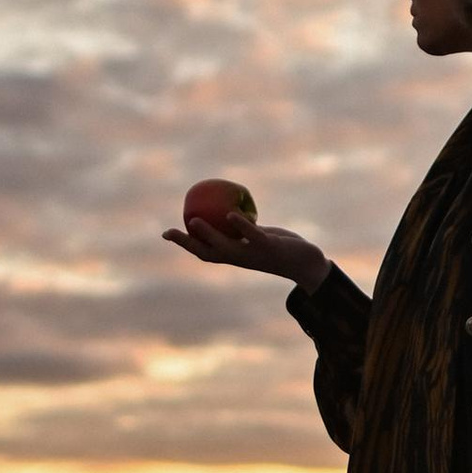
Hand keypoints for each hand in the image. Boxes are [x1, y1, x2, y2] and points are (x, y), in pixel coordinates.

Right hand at [162, 211, 330, 286]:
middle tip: (169, 232)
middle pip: (207, 252)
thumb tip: (229, 209)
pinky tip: (230, 214)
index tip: (166, 233)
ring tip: (194, 220)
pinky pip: (252, 236)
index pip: (203, 251)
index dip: (183, 243)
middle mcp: (239, 258)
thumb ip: (244, 227)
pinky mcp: (268, 247)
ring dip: (209, 234)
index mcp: (233, 255)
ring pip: (226, 246)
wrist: (305, 263)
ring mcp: (252, 254)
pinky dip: (240, 226)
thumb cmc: (278, 247)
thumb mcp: (258, 236)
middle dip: (186, 243)